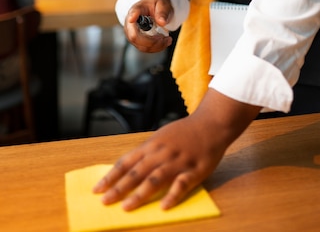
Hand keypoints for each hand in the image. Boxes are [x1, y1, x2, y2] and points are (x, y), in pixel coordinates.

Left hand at [92, 89, 260, 209]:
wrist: (212, 123)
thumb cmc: (185, 132)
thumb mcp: (162, 137)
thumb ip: (146, 153)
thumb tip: (125, 170)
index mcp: (152, 144)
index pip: (127, 161)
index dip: (111, 176)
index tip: (97, 189)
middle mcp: (162, 152)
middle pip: (138, 172)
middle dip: (119, 187)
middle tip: (105, 201)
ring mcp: (179, 161)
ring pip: (156, 178)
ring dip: (140, 194)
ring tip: (127, 207)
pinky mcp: (195, 170)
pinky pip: (182, 184)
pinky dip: (172, 195)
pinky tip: (164, 206)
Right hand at [124, 0, 173, 53]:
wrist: (154, 8)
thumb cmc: (157, 4)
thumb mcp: (163, 4)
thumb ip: (163, 12)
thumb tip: (162, 22)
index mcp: (136, 9)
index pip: (132, 13)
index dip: (131, 17)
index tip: (132, 18)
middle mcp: (130, 23)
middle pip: (135, 36)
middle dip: (152, 41)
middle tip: (166, 38)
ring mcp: (132, 33)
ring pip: (141, 46)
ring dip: (156, 46)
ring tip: (167, 39)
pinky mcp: (137, 41)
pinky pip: (145, 48)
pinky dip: (156, 48)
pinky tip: (164, 42)